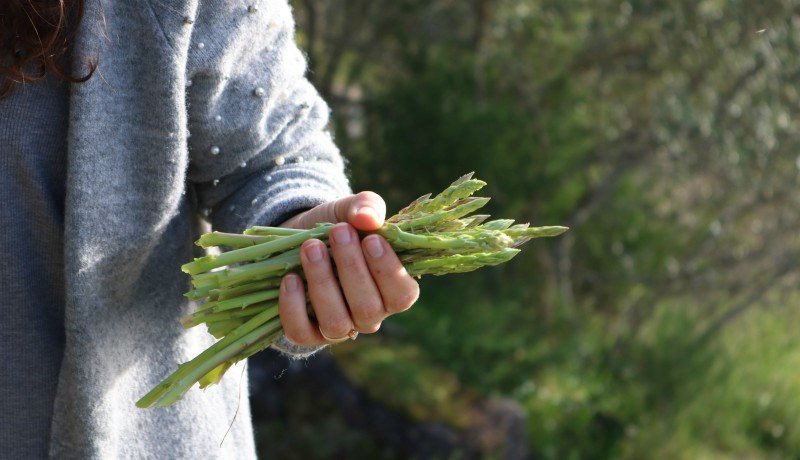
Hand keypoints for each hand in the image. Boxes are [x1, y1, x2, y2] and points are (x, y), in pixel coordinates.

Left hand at [277, 192, 419, 344]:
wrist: (298, 239)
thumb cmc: (337, 227)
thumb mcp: (352, 211)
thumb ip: (367, 207)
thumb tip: (368, 217)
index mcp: (390, 291)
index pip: (402, 295)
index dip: (389, 271)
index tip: (371, 239)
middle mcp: (368, 316)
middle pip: (368, 308)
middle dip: (351, 268)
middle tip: (338, 232)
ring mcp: (337, 329)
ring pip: (336, 323)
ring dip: (322, 283)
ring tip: (310, 248)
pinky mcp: (306, 334)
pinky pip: (301, 332)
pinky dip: (294, 306)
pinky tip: (291, 277)